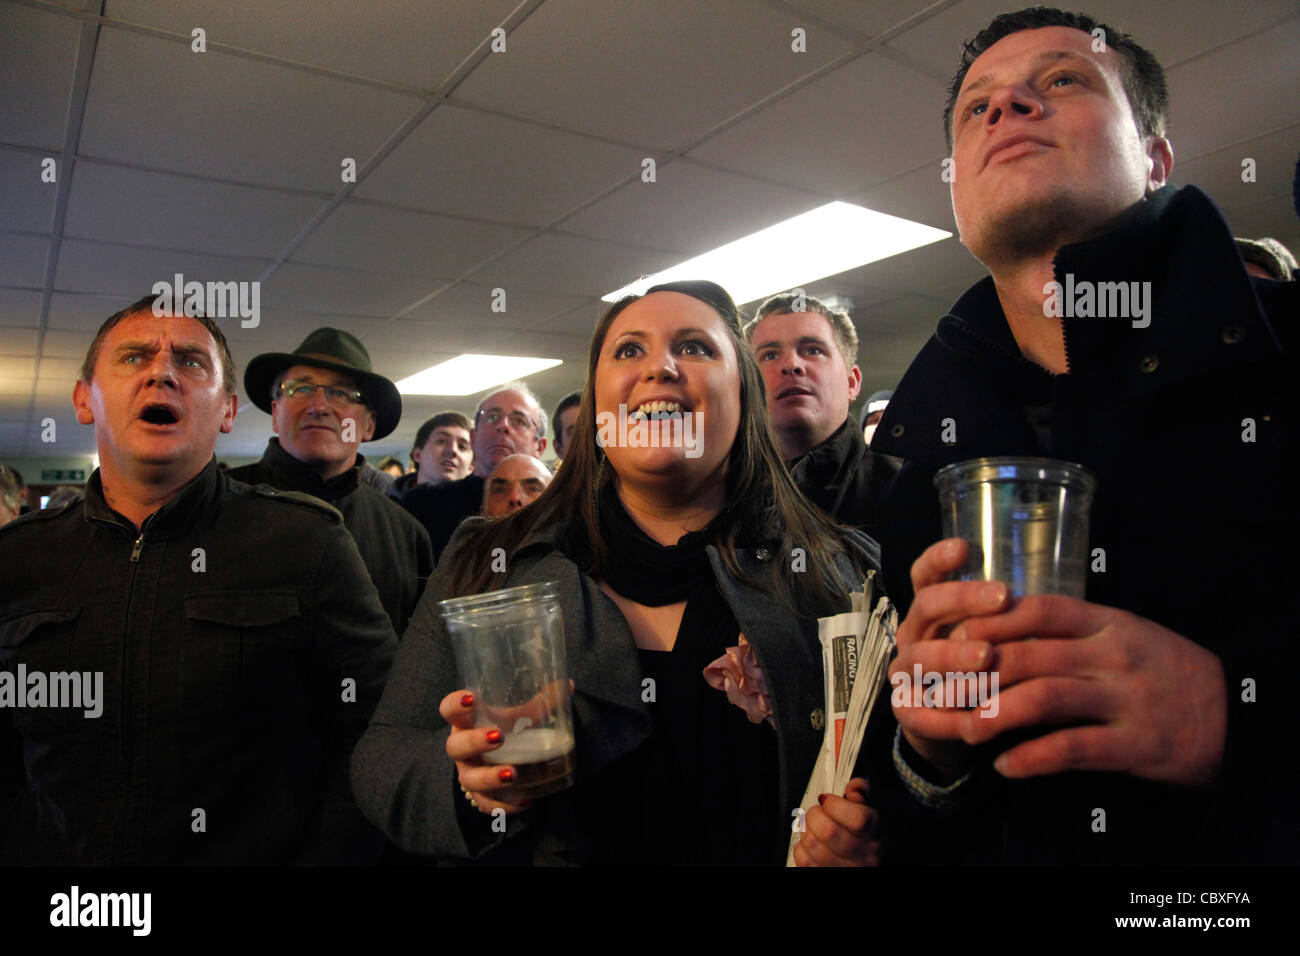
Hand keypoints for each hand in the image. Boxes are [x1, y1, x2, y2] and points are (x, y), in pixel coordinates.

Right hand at [439, 690, 532, 815]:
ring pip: (469, 779)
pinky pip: (486, 804)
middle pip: (455, 746)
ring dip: (489, 777)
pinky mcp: (479, 795)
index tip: (473, 697)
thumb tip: (567, 686)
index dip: (456, 704)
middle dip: (474, 741)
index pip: (449, 709)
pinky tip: (525, 800)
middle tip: (498, 736)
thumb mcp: (517, 714)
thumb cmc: (504, 728)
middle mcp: (461, 748)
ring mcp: (468, 773)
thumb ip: (539, 701)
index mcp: (465, 721)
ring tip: (512, 774)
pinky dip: (504, 805)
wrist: (497, 758)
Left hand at [793, 778, 879, 866]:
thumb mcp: (873, 811)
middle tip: (818, 812)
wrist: (870, 863)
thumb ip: (863, 792)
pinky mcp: (826, 874)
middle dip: (815, 814)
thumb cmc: (869, 836)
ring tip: (813, 826)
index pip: (857, 819)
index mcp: (876, 834)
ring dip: (806, 830)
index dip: (835, 805)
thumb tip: (853, 785)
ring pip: (812, 844)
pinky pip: (804, 860)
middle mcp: (865, 856)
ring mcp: (846, 868)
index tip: (828, 800)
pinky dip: (801, 847)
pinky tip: (812, 842)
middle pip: (829, 831)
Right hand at [891, 539, 1010, 774]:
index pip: (925, 575)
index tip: (964, 547)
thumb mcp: (997, 641)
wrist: (959, 729)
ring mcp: (906, 671)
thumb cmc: (986, 675)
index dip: (938, 559)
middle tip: (1002, 596)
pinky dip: (946, 713)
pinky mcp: (905, 711)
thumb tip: (1059, 600)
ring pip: (919, 657)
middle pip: (927, 606)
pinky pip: (920, 711)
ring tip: (986, 655)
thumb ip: (1010, 622)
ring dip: (951, 655)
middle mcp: (915, 634)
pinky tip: (973, 714)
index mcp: (933, 611)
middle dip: (963, 599)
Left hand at [891, 539, 1227, 787]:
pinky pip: (1071, 748)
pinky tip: (1006, 765)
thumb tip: (1002, 620)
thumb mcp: (1122, 631)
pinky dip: (1031, 758)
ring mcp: (1122, 700)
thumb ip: (1070, 627)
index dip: (987, 622)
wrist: (1233, 711)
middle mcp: (1110, 656)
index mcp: (1105, 622)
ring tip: (964, 730)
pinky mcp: (1132, 744)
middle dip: (974, 674)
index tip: (951, 636)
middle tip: (939, 689)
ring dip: (993, 714)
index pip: (1035, 611)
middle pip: (1027, 655)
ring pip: (1043, 699)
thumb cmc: (1163, 668)